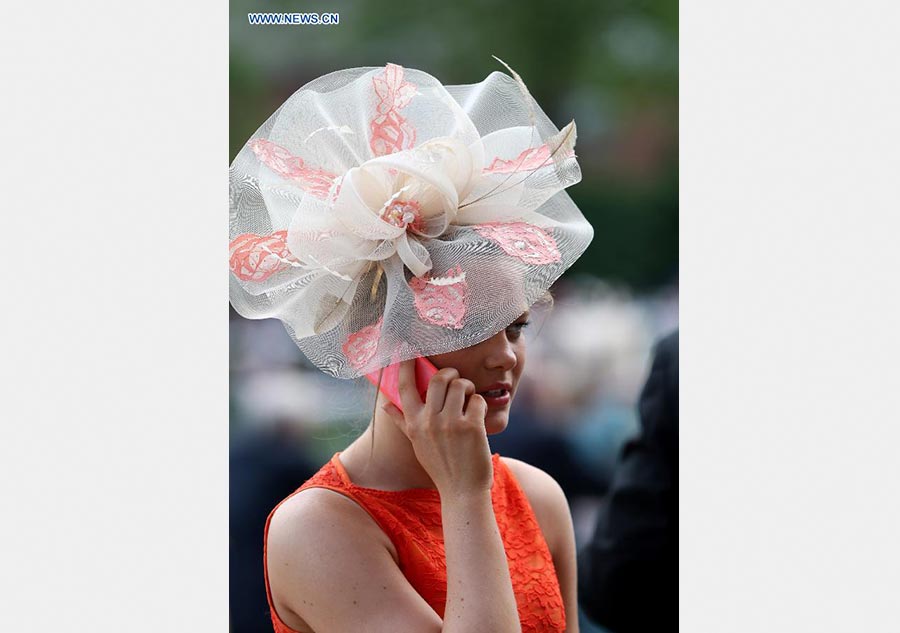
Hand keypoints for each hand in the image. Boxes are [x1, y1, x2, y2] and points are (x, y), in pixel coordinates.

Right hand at [381, 358, 492, 496]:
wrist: (462, 491)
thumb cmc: (441, 466)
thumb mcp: (417, 444)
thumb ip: (402, 422)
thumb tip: (385, 406)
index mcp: (414, 424)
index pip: (405, 387)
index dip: (405, 365)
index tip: (407, 349)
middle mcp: (429, 422)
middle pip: (439, 378)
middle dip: (451, 374)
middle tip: (457, 381)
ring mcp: (450, 423)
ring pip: (460, 385)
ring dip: (468, 388)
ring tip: (469, 399)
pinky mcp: (471, 427)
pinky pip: (477, 399)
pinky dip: (480, 404)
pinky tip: (478, 416)